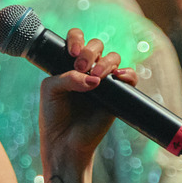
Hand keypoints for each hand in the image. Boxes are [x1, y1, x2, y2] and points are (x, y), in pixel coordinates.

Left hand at [38, 28, 135, 171]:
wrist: (64, 143)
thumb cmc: (54, 116)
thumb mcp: (51, 90)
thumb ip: (66, 77)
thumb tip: (94, 79)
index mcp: (70, 65)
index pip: (77, 39)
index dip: (77, 39)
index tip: (72, 52)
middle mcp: (88, 70)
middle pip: (97, 45)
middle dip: (89, 52)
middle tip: (80, 69)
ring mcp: (104, 82)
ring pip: (113, 58)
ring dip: (106, 63)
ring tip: (95, 79)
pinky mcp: (118, 96)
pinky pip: (130, 77)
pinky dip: (127, 73)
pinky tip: (117, 77)